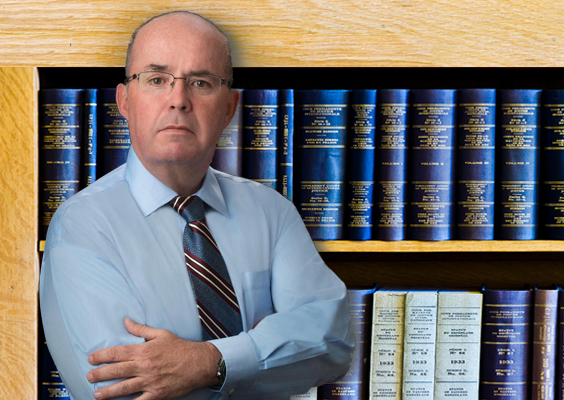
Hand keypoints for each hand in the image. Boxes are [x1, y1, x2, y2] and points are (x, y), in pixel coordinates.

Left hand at [87, 318, 220, 399]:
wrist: (199, 363)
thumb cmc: (180, 348)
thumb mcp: (161, 334)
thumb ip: (141, 329)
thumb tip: (126, 321)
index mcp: (144, 350)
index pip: (117, 352)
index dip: (102, 356)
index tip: (91, 359)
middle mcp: (145, 366)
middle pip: (117, 370)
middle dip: (100, 374)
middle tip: (89, 376)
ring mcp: (150, 381)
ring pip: (124, 387)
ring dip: (108, 391)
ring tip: (96, 394)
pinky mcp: (157, 394)